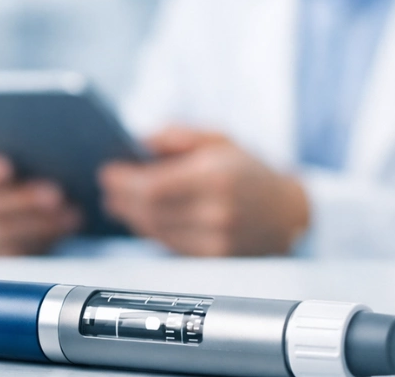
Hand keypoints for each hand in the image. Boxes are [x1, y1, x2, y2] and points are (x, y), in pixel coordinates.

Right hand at [0, 151, 82, 255]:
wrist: (20, 213)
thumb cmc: (22, 170)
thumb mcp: (19, 157)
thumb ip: (24, 148)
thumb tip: (55, 141)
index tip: (8, 168)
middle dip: (22, 200)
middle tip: (56, 192)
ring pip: (4, 234)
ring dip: (41, 221)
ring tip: (72, 211)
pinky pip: (19, 253)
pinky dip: (48, 238)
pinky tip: (71, 224)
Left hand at [99, 126, 309, 256]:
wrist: (288, 212)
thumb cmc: (249, 170)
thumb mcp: (218, 139)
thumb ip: (176, 136)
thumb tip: (137, 142)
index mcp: (216, 177)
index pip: (154, 187)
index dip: (125, 182)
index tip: (107, 173)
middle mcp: (216, 213)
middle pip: (150, 211)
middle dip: (123, 199)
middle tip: (106, 189)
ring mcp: (216, 241)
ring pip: (156, 231)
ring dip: (132, 217)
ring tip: (118, 202)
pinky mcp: (214, 259)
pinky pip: (170, 245)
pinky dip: (151, 231)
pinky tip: (142, 218)